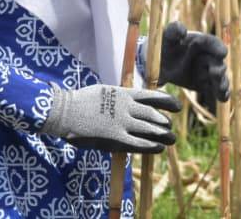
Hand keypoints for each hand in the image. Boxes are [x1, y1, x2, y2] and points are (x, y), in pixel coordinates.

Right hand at [41, 85, 181, 153]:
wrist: (64, 111)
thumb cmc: (81, 102)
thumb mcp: (105, 92)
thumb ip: (120, 97)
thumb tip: (132, 100)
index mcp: (124, 94)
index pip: (152, 97)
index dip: (167, 102)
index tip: (177, 106)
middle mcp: (126, 107)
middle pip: (153, 115)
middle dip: (164, 122)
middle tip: (171, 127)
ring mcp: (121, 123)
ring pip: (148, 129)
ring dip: (162, 134)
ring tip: (171, 139)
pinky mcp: (114, 138)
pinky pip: (137, 143)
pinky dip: (150, 146)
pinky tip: (158, 148)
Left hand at [159, 21, 230, 106]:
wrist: (157, 64)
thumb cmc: (163, 46)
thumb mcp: (166, 36)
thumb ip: (174, 30)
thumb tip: (183, 31)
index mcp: (201, 41)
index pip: (213, 43)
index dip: (218, 48)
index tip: (222, 53)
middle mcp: (207, 56)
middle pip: (218, 62)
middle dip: (219, 68)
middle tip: (215, 73)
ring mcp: (207, 70)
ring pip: (219, 77)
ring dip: (222, 83)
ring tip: (221, 89)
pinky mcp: (204, 84)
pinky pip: (214, 89)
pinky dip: (221, 94)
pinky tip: (223, 99)